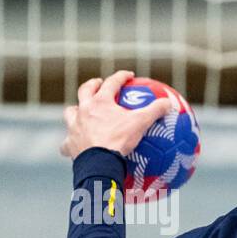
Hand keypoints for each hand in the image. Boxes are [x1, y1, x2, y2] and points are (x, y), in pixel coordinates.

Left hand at [58, 70, 176, 160]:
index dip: (121, 77)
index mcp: (100, 102)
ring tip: (81, 111)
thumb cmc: (119, 140)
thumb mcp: (140, 123)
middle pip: (85, 91)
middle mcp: (84, 110)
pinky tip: (73, 145)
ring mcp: (75, 126)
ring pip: (70, 112)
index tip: (129, 76)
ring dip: (75, 110)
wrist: (100, 162)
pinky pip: (67, 143)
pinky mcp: (70, 144)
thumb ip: (154, 111)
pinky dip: (70, 143)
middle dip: (92, 85)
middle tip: (98, 83)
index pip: (112, 83)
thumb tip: (169, 103)